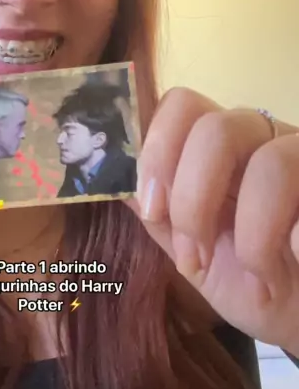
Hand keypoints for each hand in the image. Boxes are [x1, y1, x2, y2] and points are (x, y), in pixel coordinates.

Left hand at [129, 88, 298, 355]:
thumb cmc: (251, 283)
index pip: (182, 105)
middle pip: (217, 129)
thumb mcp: (193, 255)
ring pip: (272, 164)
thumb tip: (108, 178)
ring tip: (258, 275)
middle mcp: (263, 140)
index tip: (153, 209)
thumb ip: (159, 215)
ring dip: (253, 234)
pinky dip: (296, 240)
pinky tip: (294, 262)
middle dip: (195, 201)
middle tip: (196, 256)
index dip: (159, 151)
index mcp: (218, 149)